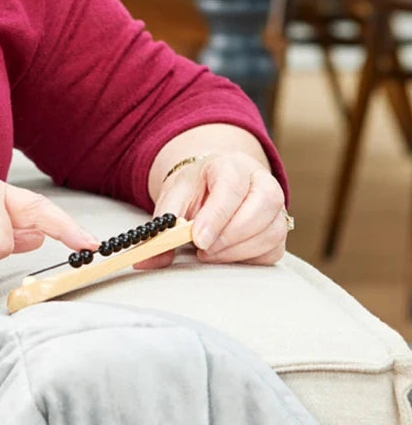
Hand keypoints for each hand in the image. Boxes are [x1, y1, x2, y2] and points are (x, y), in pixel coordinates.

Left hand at [139, 151, 288, 268]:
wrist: (211, 185)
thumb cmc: (195, 190)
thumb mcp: (174, 198)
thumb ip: (162, 226)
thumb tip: (146, 259)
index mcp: (231, 165)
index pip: (231, 187)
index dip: (216, 216)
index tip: (199, 240)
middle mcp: (261, 181)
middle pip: (263, 205)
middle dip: (230, 235)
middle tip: (203, 250)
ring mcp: (276, 205)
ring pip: (272, 230)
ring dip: (239, 250)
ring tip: (210, 253)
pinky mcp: (279, 229)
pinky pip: (274, 250)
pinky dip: (250, 258)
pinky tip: (227, 255)